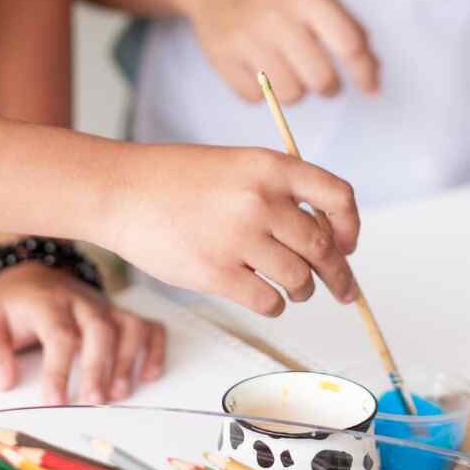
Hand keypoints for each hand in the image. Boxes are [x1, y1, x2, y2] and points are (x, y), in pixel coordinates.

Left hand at [0, 263, 165, 404]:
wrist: (32, 275)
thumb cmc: (11, 307)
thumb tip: (4, 382)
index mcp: (47, 303)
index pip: (59, 334)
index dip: (59, 369)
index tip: (55, 401)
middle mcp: (82, 302)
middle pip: (100, 330)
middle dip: (99, 367)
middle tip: (93, 401)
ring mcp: (105, 306)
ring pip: (129, 327)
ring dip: (129, 361)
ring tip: (119, 394)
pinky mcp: (120, 314)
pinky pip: (149, 326)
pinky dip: (155, 349)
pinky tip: (151, 375)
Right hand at [98, 143, 360, 316]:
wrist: (120, 190)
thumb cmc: (175, 180)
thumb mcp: (236, 164)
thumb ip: (278, 192)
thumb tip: (325, 238)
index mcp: (270, 167)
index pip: (338, 197)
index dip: (350, 227)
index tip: (348, 245)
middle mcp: (260, 200)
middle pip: (323, 248)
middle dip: (339, 275)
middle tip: (344, 291)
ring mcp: (238, 238)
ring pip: (299, 279)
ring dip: (303, 290)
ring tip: (295, 289)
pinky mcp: (216, 273)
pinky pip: (269, 301)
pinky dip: (274, 305)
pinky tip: (265, 297)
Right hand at [179, 0, 378, 103]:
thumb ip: (345, 26)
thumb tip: (373, 71)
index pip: (348, 45)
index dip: (365, 72)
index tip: (371, 88)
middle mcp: (275, 17)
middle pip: (321, 79)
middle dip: (329, 86)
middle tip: (323, 80)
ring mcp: (245, 39)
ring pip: (290, 94)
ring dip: (297, 91)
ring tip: (290, 72)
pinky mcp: (221, 57)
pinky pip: (256, 98)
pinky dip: (264, 93)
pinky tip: (261, 71)